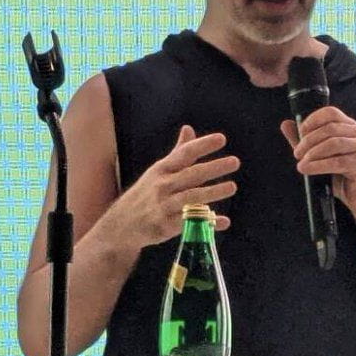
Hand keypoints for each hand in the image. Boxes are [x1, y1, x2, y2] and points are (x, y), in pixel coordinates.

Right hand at [116, 125, 238, 246]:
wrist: (121, 224)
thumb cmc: (146, 193)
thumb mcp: (158, 170)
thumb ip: (178, 152)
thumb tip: (189, 128)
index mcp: (162, 169)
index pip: (184, 154)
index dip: (202, 145)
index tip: (221, 139)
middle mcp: (162, 186)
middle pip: (191, 175)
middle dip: (213, 168)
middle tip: (235, 161)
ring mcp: (163, 206)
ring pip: (191, 198)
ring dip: (212, 193)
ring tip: (232, 186)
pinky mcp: (165, 227)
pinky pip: (190, 223)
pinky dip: (207, 222)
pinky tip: (223, 220)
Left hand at [279, 107, 355, 222]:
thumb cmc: (343, 175)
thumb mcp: (321, 155)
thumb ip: (305, 140)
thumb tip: (286, 124)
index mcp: (351, 127)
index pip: (330, 113)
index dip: (312, 120)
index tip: (300, 133)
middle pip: (329, 128)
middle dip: (308, 140)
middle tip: (297, 153)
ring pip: (333, 143)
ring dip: (313, 153)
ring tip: (301, 162)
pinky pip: (337, 162)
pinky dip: (318, 166)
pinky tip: (307, 170)